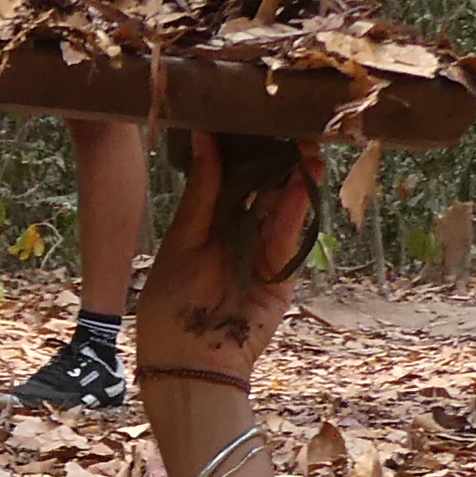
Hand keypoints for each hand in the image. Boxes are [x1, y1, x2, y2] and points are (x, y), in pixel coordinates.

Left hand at [136, 129, 322, 386]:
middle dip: (275, 158)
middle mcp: (240, 233)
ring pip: (282, 208)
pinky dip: (297, 210)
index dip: (241, 148)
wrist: (186, 362)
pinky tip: (301, 182)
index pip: (231, 176)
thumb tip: (203, 136)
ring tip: (305, 144)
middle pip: (263, 188)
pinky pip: (290, 237)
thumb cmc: (170, 304)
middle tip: (287, 123)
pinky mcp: (281, 274)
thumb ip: (202, 192)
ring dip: (294, 178)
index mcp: (210, 222)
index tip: (249, 114)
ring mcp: (263, 253)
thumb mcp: (182, 240)